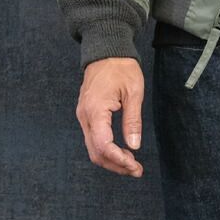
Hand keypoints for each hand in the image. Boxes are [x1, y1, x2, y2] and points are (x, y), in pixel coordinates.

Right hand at [75, 57, 144, 176]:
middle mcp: (85, 116)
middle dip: (116, 165)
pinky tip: (121, 150)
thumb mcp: (133, 91)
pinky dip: (106, 148)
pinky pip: (93, 138)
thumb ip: (132, 120)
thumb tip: (134, 146)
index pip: (103, 146)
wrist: (107, 50)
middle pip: (96, 152)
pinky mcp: (86, 114)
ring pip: (93, 148)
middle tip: (136, 170)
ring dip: (111, 159)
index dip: (119, 160)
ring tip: (131, 163)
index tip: (135, 166)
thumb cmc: (121, 67)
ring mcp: (83, 115)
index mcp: (95, 110)